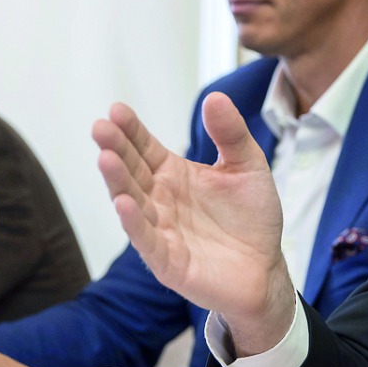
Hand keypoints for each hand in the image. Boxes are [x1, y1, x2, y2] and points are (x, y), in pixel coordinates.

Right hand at [92, 96, 294, 355]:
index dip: (131, 130)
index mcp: (174, 174)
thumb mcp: (248, 166)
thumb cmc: (253, 219)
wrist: (266, 269)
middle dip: (115, 149)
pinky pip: (146, 240)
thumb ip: (231, 134)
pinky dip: (134, 223)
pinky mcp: (167, 261)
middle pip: (132, 171)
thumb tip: (215, 97)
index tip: (117, 110)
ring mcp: (160, 230)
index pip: (145, 147)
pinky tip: (123, 203)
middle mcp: (160, 199)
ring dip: (117, 181)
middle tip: (101, 128)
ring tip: (106, 158)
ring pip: (132, 202)